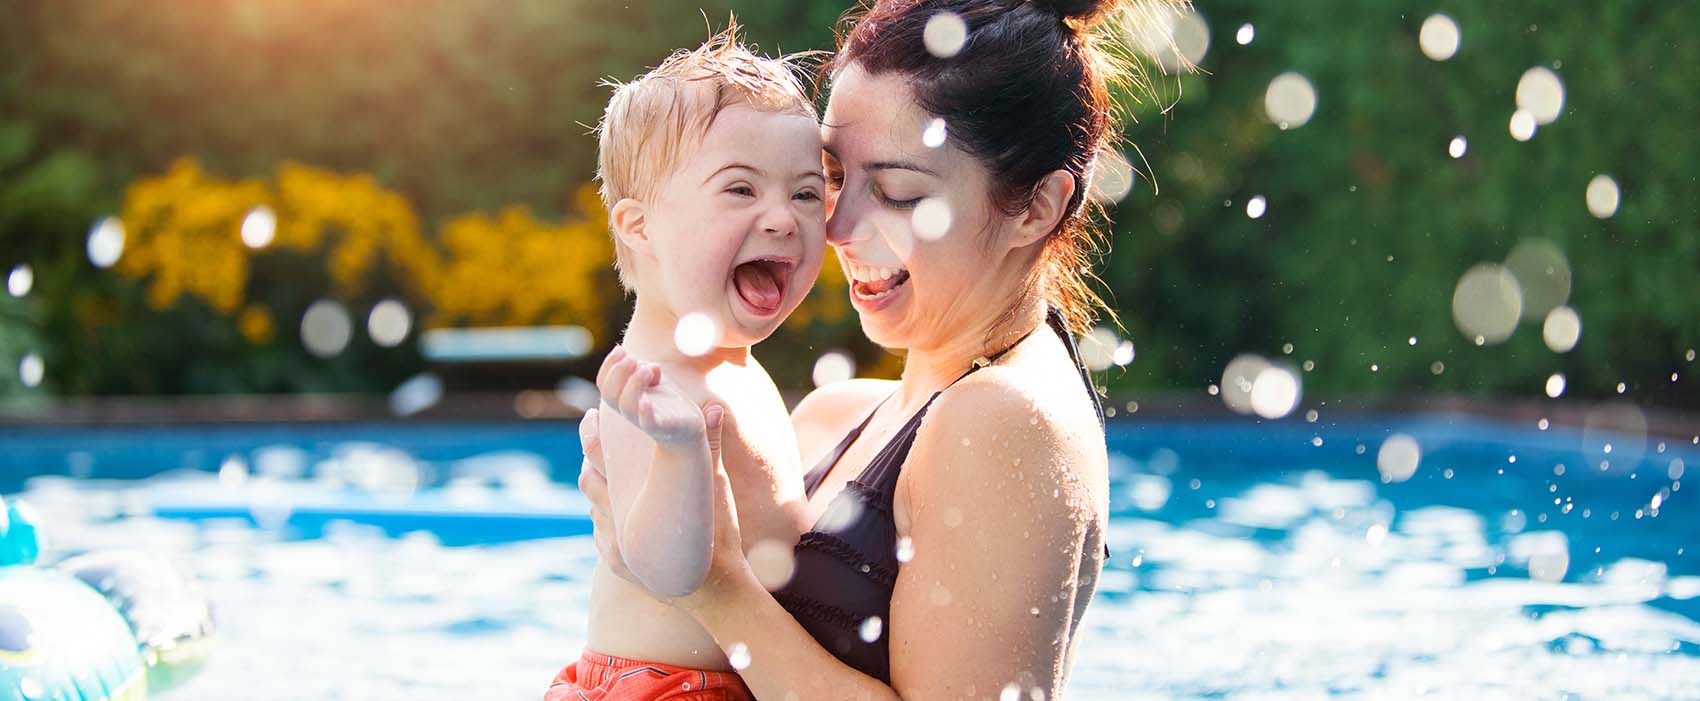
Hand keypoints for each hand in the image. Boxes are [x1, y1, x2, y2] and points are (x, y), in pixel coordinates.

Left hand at [577, 401, 749, 608]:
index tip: (593, 416)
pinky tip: (615, 505)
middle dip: (590, 459)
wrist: (717, 592)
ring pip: (593, 507)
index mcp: (635, 503)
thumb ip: (710, 447)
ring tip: (604, 467)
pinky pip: (600, 532)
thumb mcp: (717, 489)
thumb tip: (715, 407)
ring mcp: (613, 549)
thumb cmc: (720, 538)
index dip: (592, 437)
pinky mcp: (616, 566)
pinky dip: (604, 514)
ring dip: (597, 487)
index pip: (598, 462)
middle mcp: (616, 527)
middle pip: (588, 482)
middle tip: (594, 435)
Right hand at [595, 345, 706, 445]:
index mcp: (624, 398)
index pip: (604, 384)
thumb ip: (646, 371)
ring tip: (647, 369)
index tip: (620, 348)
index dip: (608, 366)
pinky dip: (645, 412)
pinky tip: (646, 401)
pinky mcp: (664, 429)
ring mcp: (645, 420)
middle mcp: (631, 410)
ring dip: (633, 384)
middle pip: (610, 395)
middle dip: (618, 373)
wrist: (688, 430)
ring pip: (627, 407)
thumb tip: (647, 366)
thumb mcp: (656, 383)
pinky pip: (649, 423)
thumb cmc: (668, 404)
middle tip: (632, 359)